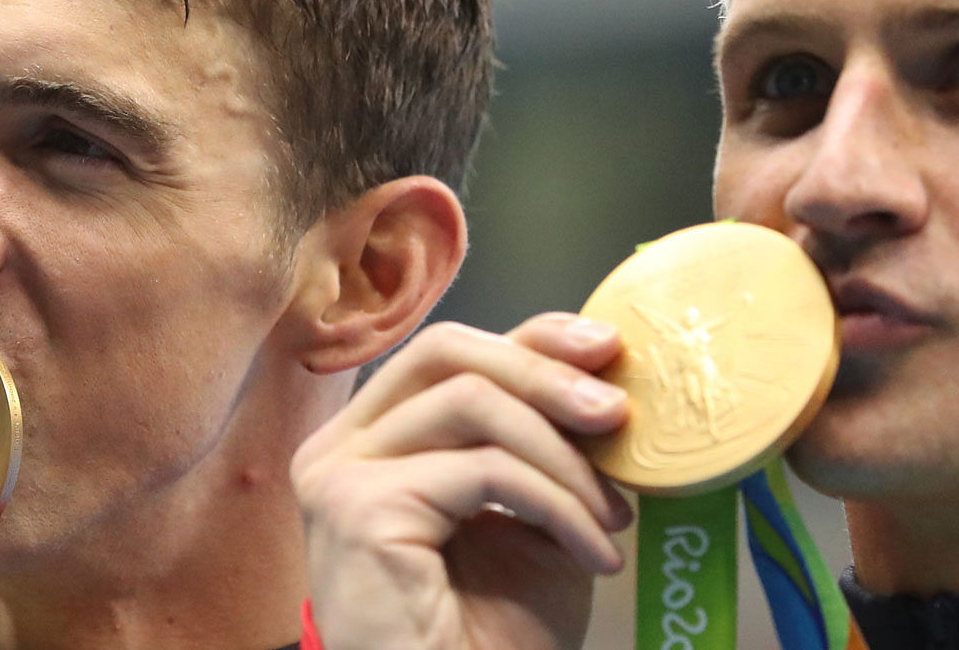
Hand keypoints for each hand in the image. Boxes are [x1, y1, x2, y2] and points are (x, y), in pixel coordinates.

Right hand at [292, 313, 633, 649]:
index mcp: (372, 439)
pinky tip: (594, 554)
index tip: (608, 349)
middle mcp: (340, 447)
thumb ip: (542, 437)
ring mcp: (339, 475)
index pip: (450, 354)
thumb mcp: (531, 512)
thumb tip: (600, 361)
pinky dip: (557, 504)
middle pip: (448, 353)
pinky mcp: (360, 510)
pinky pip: (484, 470)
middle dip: (545, 372)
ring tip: (614, 518)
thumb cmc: (490, 637)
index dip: (533, 338)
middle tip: (618, 414)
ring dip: (563, 456)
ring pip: (472, 403)